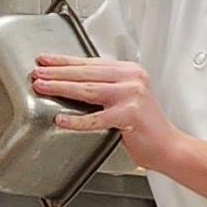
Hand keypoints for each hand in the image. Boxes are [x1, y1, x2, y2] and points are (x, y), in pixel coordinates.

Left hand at [31, 54, 178, 172]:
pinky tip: (61, 120)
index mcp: (130, 71)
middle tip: (38, 72)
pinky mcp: (130, 115)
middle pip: (87, 73)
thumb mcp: (127, 98)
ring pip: (88, 90)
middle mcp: (132, 79)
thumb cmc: (145, 127)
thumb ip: (106, 87)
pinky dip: (76, 120)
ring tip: (42, 87)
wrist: (168, 146)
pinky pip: (96, 118)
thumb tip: (71, 83)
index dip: (66, 61)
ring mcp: (132, 95)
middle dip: (58, 72)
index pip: (92, 63)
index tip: (46, 61)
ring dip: (61, 88)